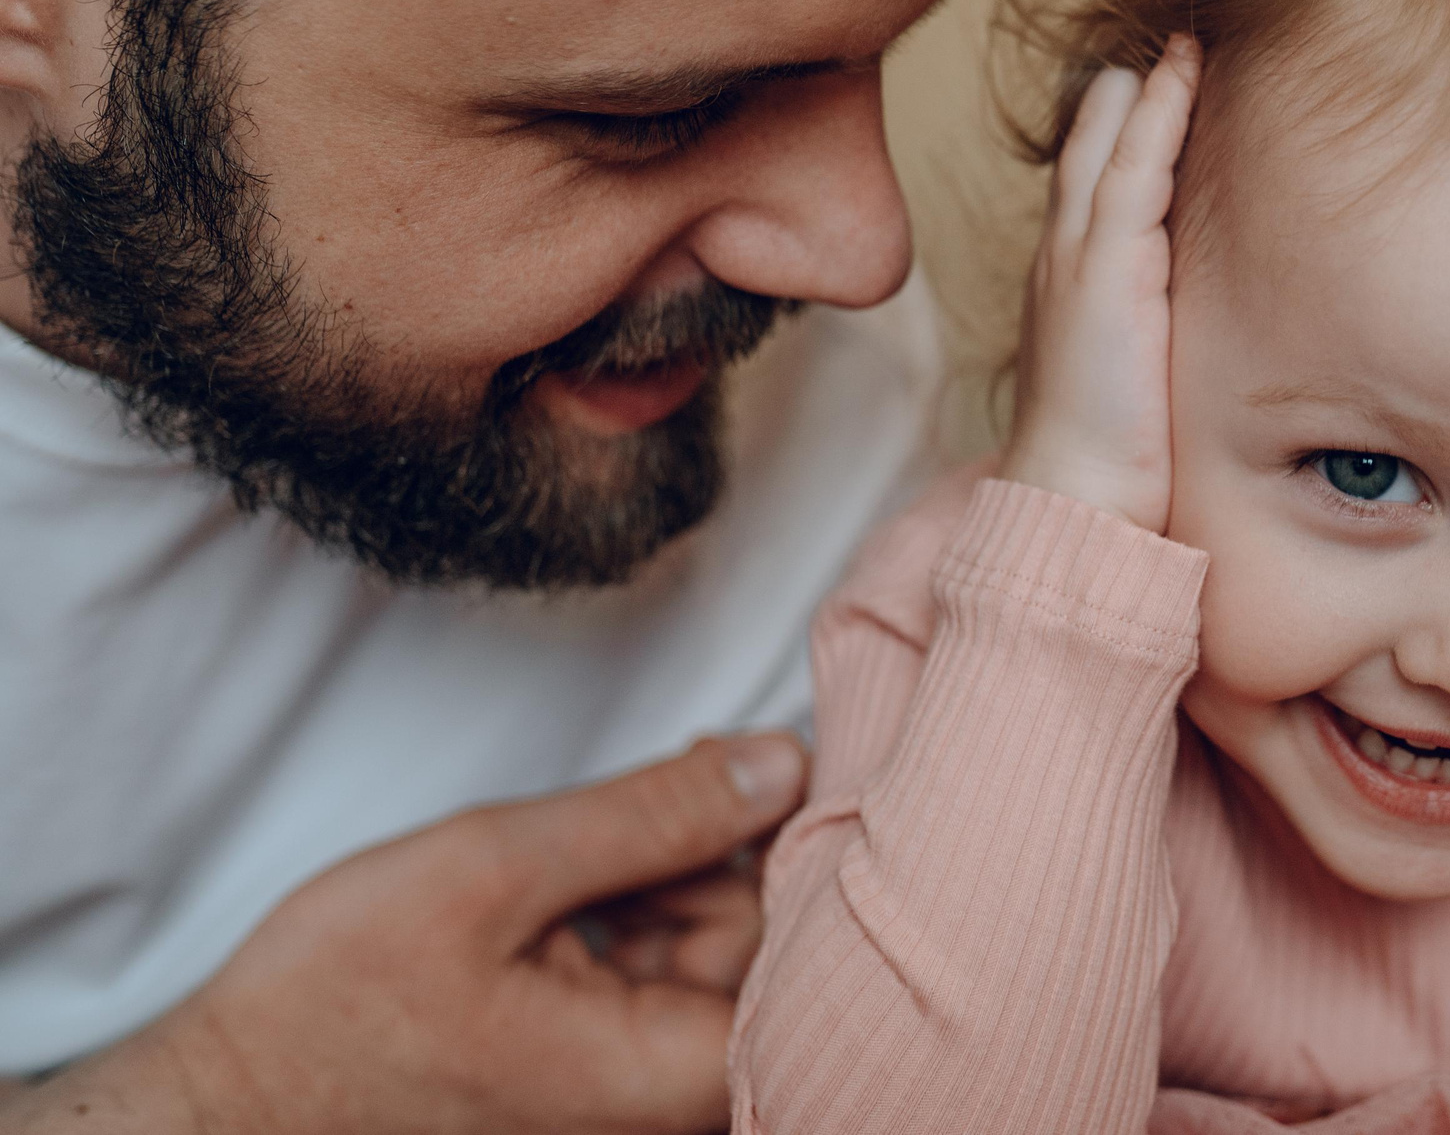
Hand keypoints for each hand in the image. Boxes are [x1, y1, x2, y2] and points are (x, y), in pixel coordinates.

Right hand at [5, 733, 808, 1134]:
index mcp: (667, 1075)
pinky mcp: (598, 1083)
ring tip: (569, 865)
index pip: (804, 942)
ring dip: (660, 883)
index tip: (736, 767)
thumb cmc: (337, 1009)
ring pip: (709, 954)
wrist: (229, 1104)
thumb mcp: (498, 870)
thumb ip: (654, 814)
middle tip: (636, 798)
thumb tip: (779, 764)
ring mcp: (631, 1097)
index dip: (779, 838)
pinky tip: (564, 902)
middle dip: (708, 853)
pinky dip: (626, 923)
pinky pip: (657, 984)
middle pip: (762, 944)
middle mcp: (665, 1103)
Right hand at [999, 38, 1201, 532]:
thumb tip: (1189, 330)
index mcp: (1069, 284)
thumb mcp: (1133, 379)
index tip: (1152, 93)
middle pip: (1090, 153)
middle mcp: (1063, 259)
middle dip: (1125, 96)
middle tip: (1167, 42)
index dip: (1118, 138)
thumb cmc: (1108, 456)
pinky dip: (1155, 118)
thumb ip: (1153, 338)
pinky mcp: (1104, 268)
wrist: (1074, 495)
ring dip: (1147, 90)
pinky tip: (1179, 78)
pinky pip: (1132, 171)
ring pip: (1110, 149)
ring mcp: (1078, 258)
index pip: (1092, 189)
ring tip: (1182, 42)